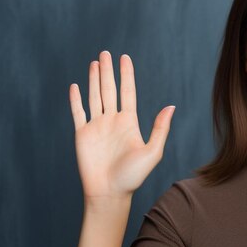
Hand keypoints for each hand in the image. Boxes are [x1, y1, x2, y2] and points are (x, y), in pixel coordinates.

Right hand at [68, 51, 174, 206]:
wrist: (110, 193)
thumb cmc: (133, 176)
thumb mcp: (153, 151)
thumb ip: (160, 128)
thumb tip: (171, 106)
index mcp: (129, 122)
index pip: (127, 92)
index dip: (126, 75)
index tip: (125, 58)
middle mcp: (113, 121)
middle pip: (109, 89)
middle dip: (108, 71)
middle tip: (106, 53)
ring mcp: (97, 127)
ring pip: (94, 97)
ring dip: (93, 80)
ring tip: (95, 62)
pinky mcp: (82, 135)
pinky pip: (78, 113)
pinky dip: (75, 100)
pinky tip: (76, 86)